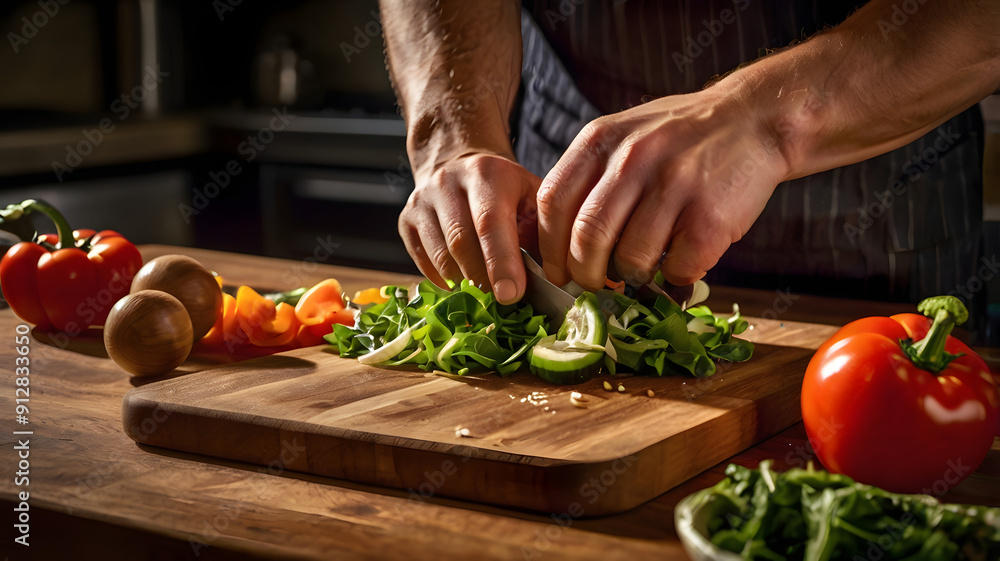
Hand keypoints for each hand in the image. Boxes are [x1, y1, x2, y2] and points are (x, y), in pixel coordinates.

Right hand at [398, 152, 541, 303]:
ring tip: (487, 293)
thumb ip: (541, 229)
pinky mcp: (405, 221)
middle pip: (461, 243)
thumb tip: (550, 275)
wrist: (459, 166)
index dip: (501, 262)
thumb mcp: (531, 195)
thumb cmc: (504, 189)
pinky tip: (464, 280)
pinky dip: (445, 281)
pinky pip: (424, 263)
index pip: (490, 222)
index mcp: (486, 173)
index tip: (512, 295)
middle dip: (483, 280)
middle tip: (503, 301)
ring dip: (465, 284)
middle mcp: (447, 183)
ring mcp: (421, 202)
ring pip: (441, 257)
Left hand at [537, 84, 789, 289]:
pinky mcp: (710, 217)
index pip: (552, 202)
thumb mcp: (624, 135)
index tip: (558, 270)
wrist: (754, 119)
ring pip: (629, 260)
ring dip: (631, 278)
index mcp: (601, 140)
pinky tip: (682, 258)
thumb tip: (557, 245)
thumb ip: (589, 178)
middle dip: (585, 275)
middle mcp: (633, 159)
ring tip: (642, 268)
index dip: (549, 247)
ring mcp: (673, 187)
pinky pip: (676, 268)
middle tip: (595, 285)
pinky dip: (674, 277)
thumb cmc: (681, 138)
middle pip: (586, 238)